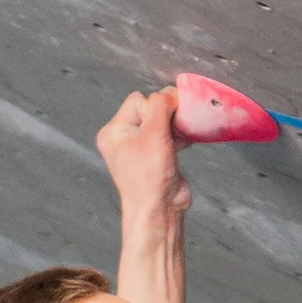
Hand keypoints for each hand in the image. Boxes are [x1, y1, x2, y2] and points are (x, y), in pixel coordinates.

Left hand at [96, 86, 191, 221]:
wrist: (159, 209)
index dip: (155, 108)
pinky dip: (180, 134)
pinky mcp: (158, 156)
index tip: (164, 124)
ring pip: (163, 121)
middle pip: (151, 109)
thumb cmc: (149, 175)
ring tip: (180, 137)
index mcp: (114, 131)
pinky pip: (170, 135)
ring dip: (175, 125)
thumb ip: (161, 107)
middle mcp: (125, 138)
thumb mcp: (153, 134)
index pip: (137, 100)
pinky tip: (187, 139)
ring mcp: (142, 147)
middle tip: (173, 130)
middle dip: (167, 115)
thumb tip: (171, 93)